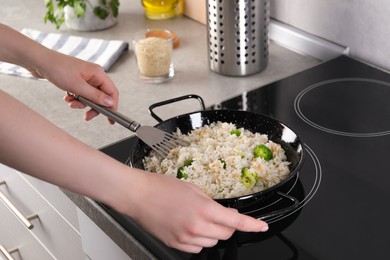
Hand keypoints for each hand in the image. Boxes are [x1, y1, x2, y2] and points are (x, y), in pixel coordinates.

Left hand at [38, 51, 118, 122]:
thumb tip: (110, 103)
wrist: (39, 61)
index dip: (112, 106)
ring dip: (82, 103)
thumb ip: (96, 96)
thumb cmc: (58, 69)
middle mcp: (94, 75)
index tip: (111, 118)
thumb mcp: (78, 86)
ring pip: (91, 97)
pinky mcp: (77, 80)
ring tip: (71, 103)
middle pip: (102, 96)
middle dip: (94, 107)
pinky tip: (67, 97)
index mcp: (98, 73)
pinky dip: (76, 98)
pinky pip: (82, 94)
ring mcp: (86, 77)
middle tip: (87, 116)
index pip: (112, 92)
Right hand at [121, 170, 268, 252]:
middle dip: (228, 225)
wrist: (137, 195)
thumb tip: (223, 213)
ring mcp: (186, 238)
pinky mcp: (176, 245)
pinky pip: (197, 247)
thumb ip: (211, 203)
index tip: (261, 226)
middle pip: (226, 234)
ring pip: (212, 242)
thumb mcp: (192, 188)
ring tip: (197, 218)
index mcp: (204, 209)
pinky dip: (199, 239)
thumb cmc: (161, 187)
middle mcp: (197, 227)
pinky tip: (189, 227)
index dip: (253, 225)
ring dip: (212, 232)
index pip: (236, 222)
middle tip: (219, 214)